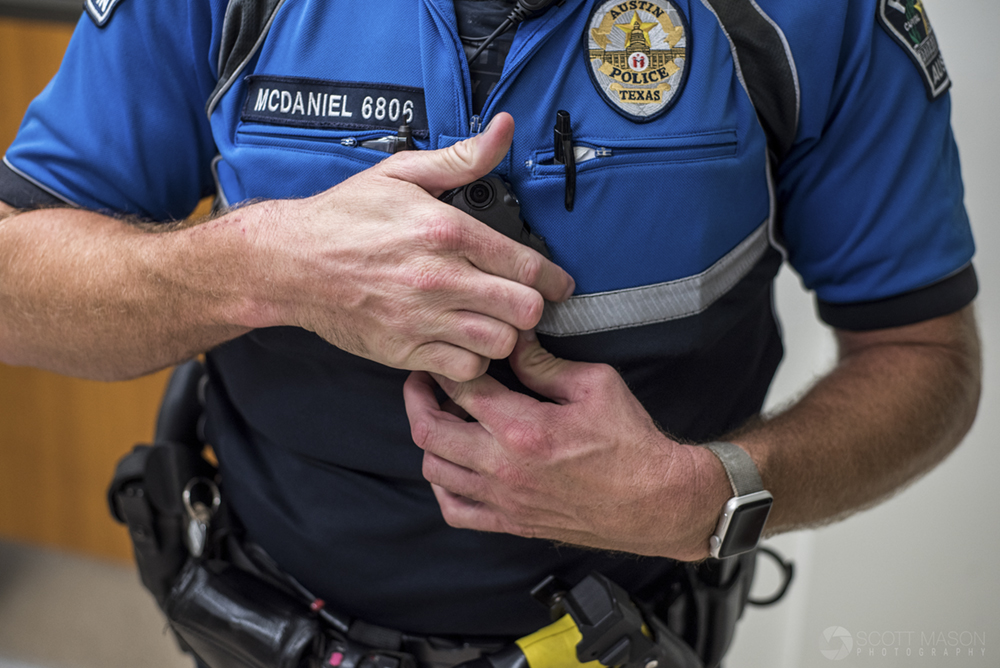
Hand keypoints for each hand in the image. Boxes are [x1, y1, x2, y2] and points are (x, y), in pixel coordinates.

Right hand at [246, 113, 574, 380]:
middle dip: (532, 307)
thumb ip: (461, 159)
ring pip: (500, 343)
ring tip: (493, 322)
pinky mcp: (404, 350)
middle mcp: (439, 278)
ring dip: (504, 335)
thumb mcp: (401, 173)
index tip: (558, 285)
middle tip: (522, 302)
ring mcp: (422, 318)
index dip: (555, 280)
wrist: (289, 262)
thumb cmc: (343, 218)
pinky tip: (463, 343)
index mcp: (445, 231)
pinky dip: (472, 361)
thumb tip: (503, 131)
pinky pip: (464, 370)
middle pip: (525, 310)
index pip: (527, 266)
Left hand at [403, 331, 727, 559]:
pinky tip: (453, 465)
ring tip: (441, 417)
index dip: (446, 364)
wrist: (655, 501)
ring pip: (434, 470)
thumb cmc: (630, 442)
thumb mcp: (594, 384)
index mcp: (523, 427)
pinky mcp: (510, 522)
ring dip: (429, 439)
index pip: (461, 388)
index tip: (446, 351)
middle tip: (424, 379)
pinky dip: (442, 486)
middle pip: (430, 430)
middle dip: (418, 398)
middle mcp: (503, 467)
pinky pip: (454, 511)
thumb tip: (513, 337)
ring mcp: (503, 500)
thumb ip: (543, 363)